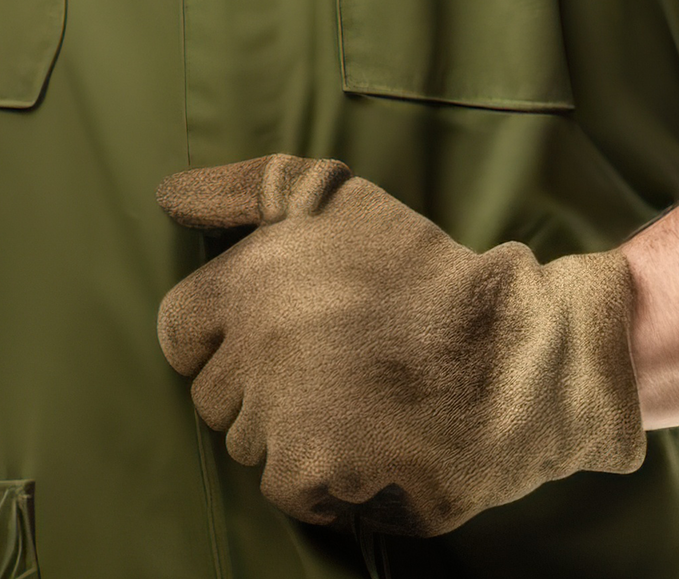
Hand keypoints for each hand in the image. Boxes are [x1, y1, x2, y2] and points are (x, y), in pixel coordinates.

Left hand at [155, 153, 642, 536]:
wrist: (509, 356)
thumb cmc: (422, 272)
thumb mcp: (335, 199)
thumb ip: (245, 190)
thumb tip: (168, 196)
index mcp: (251, 275)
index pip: (178, 330)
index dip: (218, 341)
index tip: (269, 342)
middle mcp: (255, 340)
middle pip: (213, 398)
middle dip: (260, 391)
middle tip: (331, 370)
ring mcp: (280, 407)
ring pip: (250, 447)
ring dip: (293, 436)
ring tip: (357, 403)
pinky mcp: (313, 465)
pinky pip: (287, 489)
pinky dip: (324, 481)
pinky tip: (368, 446)